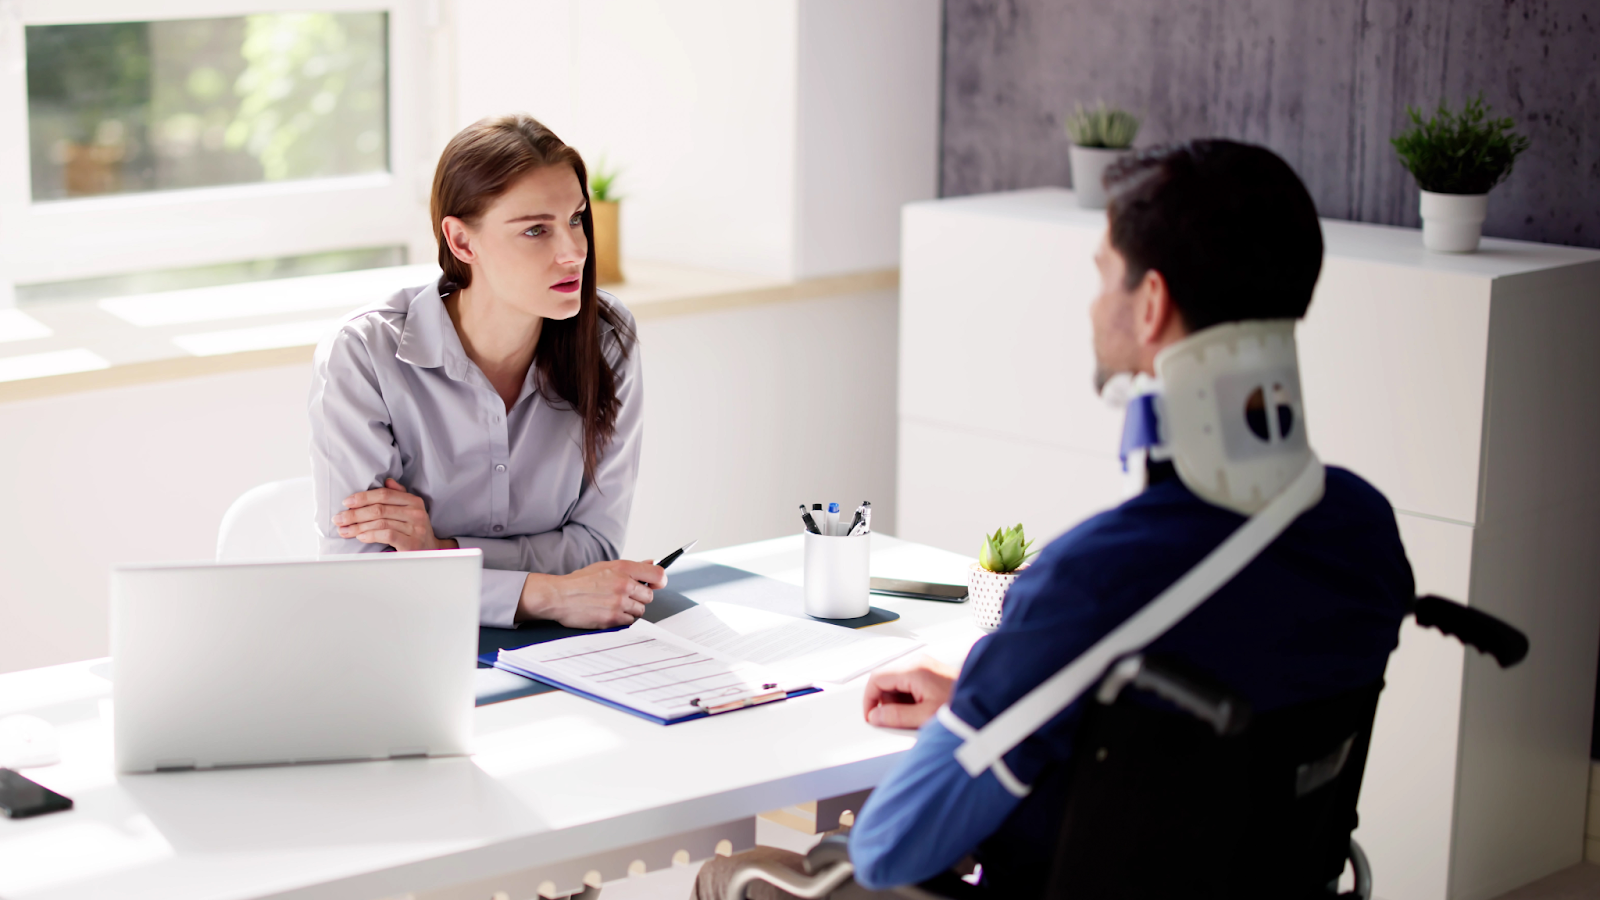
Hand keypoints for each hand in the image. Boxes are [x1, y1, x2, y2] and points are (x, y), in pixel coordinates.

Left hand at [334, 478, 457, 551]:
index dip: (363, 497)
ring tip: (344, 530)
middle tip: (338, 518)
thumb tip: (387, 481)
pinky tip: (360, 537)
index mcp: (414, 501)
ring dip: (358, 527)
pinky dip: (371, 535)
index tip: (346, 503)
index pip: (384, 494)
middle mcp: (416, 513)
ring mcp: (415, 528)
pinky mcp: (412, 543)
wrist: (431, 551)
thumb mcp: (410, 510)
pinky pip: (387, 535)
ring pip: (380, 523)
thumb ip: (399, 495)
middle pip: (379, 509)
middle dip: (354, 514)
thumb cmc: (415, 529)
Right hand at [520, 559, 666, 628]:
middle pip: (649, 596)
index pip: (658, 574)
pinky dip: (621, 619)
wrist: (559, 596)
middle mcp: (624, 584)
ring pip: (640, 611)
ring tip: (614, 605)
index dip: (659, 581)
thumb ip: (631, 567)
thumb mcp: (606, 566)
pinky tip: (608, 613)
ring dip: (630, 610)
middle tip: (625, 597)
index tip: (656, 585)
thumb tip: (652, 563)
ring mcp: (619, 602)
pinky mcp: (613, 619)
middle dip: (639, 598)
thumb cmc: (581, 582)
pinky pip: (629, 622)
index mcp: (623, 568)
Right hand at [862, 654, 958, 729]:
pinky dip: (907, 698)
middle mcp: (917, 663)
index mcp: (914, 669)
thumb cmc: (961, 705)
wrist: (987, 701)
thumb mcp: (925, 716)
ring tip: (914, 716)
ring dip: (896, 701)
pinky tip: (920, 710)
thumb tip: (876, 716)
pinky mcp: (929, 672)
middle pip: (885, 680)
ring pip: (895, 682)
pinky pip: (907, 683)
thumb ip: (896, 716)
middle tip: (895, 719)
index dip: (869, 699)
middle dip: (884, 701)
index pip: (876, 679)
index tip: (871, 715)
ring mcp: (923, 666)